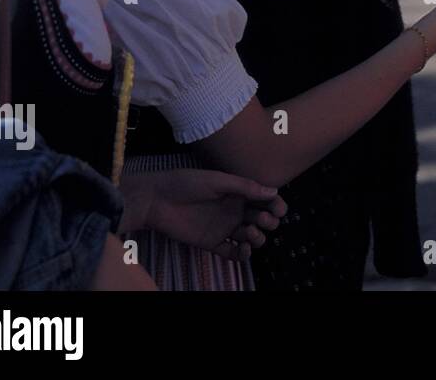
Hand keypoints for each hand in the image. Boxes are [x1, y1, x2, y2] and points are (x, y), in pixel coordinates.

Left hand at [132, 169, 287, 262]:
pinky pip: (233, 252)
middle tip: (261, 220)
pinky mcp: (212, 242)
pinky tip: (244, 249)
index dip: (275, 205)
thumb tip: (274, 191)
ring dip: (258, 238)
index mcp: (238, 193)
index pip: (265, 200)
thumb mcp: (217, 180)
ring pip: (251, 237)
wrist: (156, 200)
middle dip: (268, 221)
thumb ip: (245, 187)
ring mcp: (224, 227)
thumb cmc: (186, 183)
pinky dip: (243, 254)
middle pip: (262, 220)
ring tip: (250, 234)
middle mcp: (234, 210)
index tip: (279, 209)